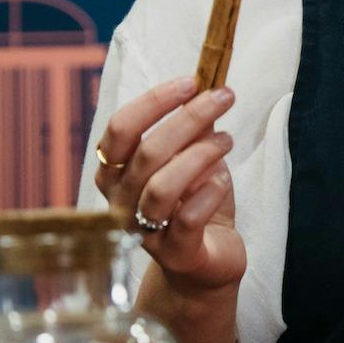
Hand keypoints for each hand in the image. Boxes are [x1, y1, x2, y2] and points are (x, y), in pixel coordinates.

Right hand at [94, 77, 247, 296]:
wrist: (207, 260)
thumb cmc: (194, 202)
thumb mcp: (192, 157)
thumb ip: (192, 128)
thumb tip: (206, 89)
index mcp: (116, 173)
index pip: (120, 129)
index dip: (154, 102)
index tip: (191, 82)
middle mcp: (121, 202)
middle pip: (146, 153)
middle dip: (188, 118)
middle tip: (224, 98)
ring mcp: (144, 232)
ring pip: (162, 186)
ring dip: (200, 154)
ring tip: (227, 140)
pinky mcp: (175, 254)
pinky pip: (187, 219)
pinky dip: (209, 192)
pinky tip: (222, 179)